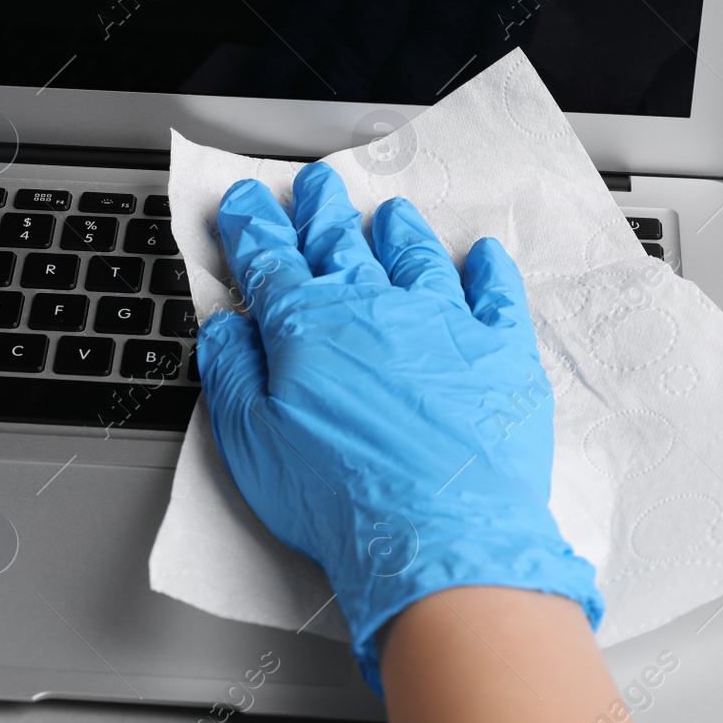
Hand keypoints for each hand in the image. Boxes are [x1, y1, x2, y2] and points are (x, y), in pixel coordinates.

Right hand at [196, 161, 601, 692]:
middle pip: (341, 243)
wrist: (441, 537)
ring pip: (416, 257)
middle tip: (315, 185)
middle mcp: (374, 308)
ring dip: (398, 231)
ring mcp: (442, 323)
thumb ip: (233, 374)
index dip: (251, 226)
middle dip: (321, 211)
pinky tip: (483, 255)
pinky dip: (487, 270)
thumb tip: (223, 327)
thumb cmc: (340, 497)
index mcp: (307, 326)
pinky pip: (495, 294)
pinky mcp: (499, 353)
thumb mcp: (251, 443)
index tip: (244, 201)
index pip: (269, 259)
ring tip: (390, 213)